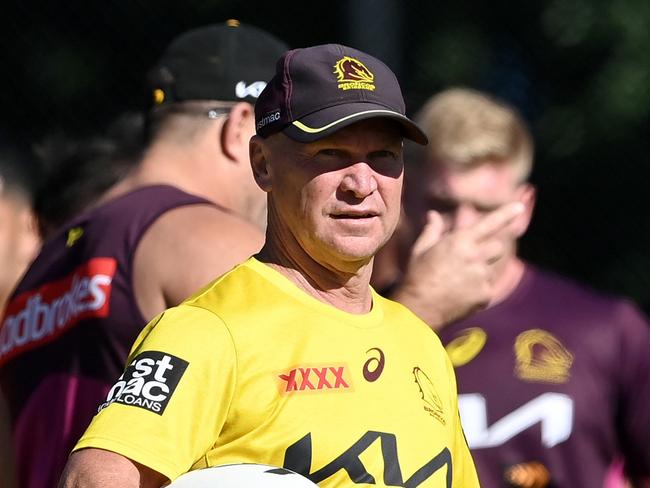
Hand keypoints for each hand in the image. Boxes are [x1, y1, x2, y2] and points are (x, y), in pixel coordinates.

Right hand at [391, 202, 523, 328]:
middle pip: (498, 247)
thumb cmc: (417, 276)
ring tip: (458, 282)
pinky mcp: (485, 295)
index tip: (519, 207)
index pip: (489, 224)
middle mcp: (475, 257)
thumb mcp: (420, 250)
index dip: (505, 214)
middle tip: (470, 260)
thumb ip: (432, 230)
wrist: (419, 310)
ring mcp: (482, 277)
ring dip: (481, 272)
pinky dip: (477, 290)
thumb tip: (433, 214)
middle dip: (488, 250)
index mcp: (460, 242)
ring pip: (492, 269)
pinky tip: (460, 295)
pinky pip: (488, 288)